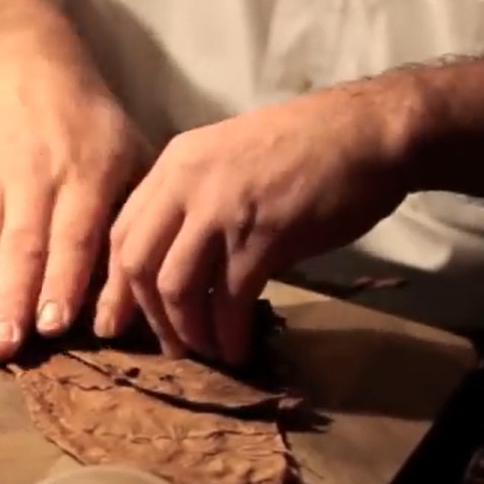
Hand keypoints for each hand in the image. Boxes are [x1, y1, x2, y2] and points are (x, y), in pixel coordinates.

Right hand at [0, 62, 149, 358]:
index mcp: (86, 172)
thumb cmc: (89, 126)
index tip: (54, 325)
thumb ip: (132, 222)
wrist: (20, 65)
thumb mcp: (129, 155)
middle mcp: (35, 174)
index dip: (63, 279)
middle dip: (11, 299)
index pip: (74, 234)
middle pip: (22, 244)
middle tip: (4, 348)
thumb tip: (138, 295)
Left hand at [95, 82, 413, 363]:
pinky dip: (228, 333)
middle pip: (137, 263)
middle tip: (168, 346)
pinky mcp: (263, 237)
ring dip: (188, 330)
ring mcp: (223, 210)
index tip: (121, 320)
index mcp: (176, 162)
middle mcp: (188, 183)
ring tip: (207, 351)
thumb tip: (182, 261)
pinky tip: (238, 348)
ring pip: (177, 287)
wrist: (365, 133)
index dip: (117, 284)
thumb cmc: (307, 146)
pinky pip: (229, 300)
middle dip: (148, 315)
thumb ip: (197, 199)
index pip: (123, 231)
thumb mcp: (230, 157)